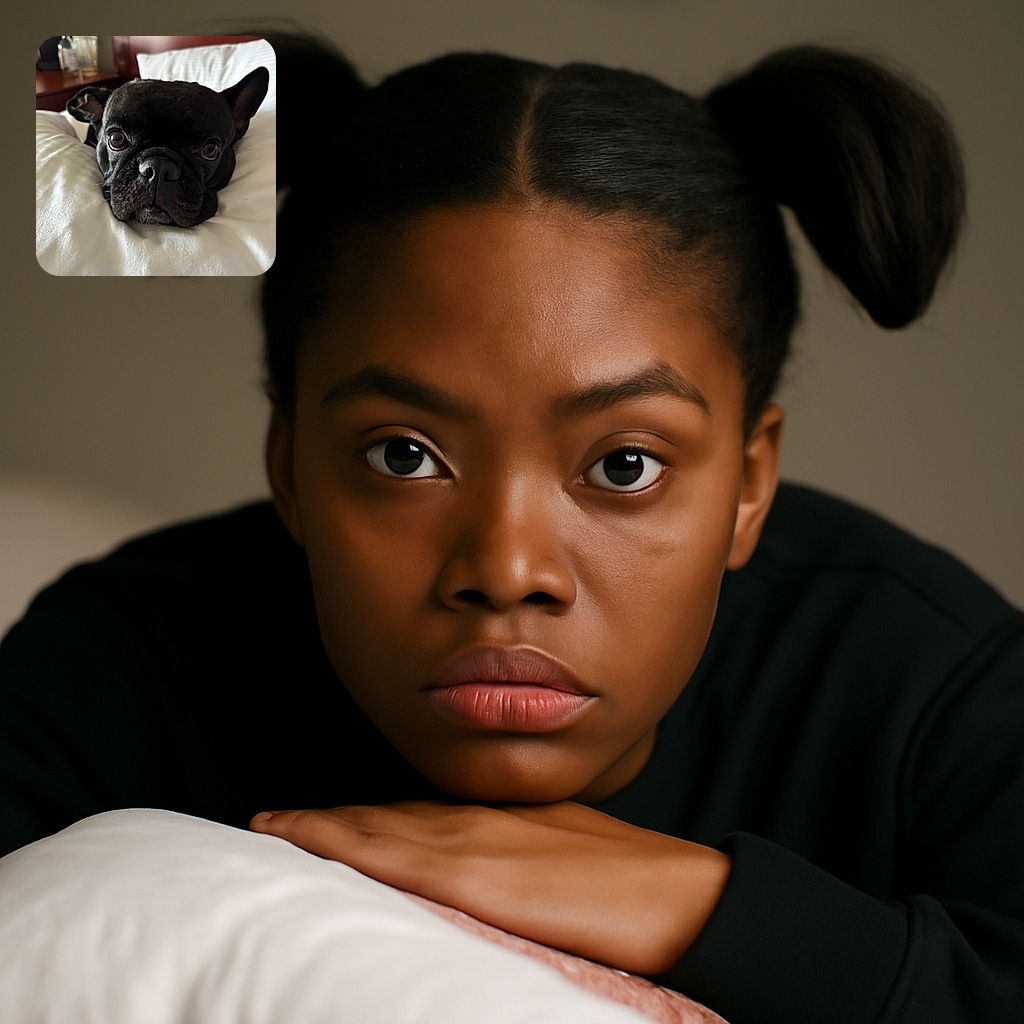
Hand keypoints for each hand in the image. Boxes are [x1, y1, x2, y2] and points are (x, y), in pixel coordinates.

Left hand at [250, 801, 729, 974]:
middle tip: (273, 821)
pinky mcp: (469, 877)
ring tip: (273, 827)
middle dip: (327, 821)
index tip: (320, 819)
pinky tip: (305, 843)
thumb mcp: (564, 852)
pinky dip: (339, 844)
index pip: (411, 815)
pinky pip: (385, 857)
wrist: (676, 895)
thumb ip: (518, 856)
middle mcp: (471, 822)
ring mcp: (467, 845)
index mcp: (495, 820)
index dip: (362, 818)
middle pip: (382, 818)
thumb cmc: (630, 878)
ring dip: (321, 828)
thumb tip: (493, 873)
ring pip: (373, 829)